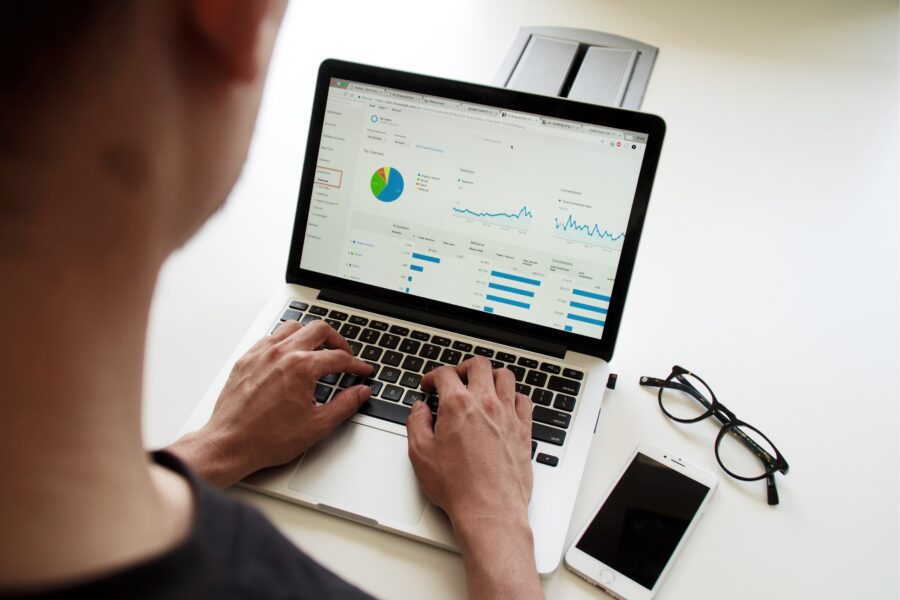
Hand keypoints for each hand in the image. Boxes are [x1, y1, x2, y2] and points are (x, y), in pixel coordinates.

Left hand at [168, 320, 372, 486]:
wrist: (231, 444)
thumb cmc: (267, 438)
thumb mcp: (317, 425)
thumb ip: (345, 405)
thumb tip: (360, 392)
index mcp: (301, 367)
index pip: (338, 357)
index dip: (356, 364)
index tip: (362, 370)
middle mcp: (281, 354)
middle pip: (319, 330)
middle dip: (337, 341)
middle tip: (345, 354)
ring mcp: (261, 354)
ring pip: (292, 327)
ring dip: (310, 335)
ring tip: (318, 350)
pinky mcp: (246, 359)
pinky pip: (270, 338)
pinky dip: (285, 341)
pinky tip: (288, 355)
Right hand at [407, 357, 532, 521]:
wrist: (489, 510)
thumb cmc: (457, 486)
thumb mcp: (421, 454)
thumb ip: (417, 424)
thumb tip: (419, 409)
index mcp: (458, 405)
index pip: (445, 374)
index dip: (432, 376)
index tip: (429, 385)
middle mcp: (486, 404)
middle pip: (479, 365)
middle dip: (463, 367)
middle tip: (456, 378)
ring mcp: (508, 415)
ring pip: (505, 376)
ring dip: (491, 376)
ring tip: (482, 385)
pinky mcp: (524, 430)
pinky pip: (524, 400)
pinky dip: (514, 396)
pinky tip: (506, 404)